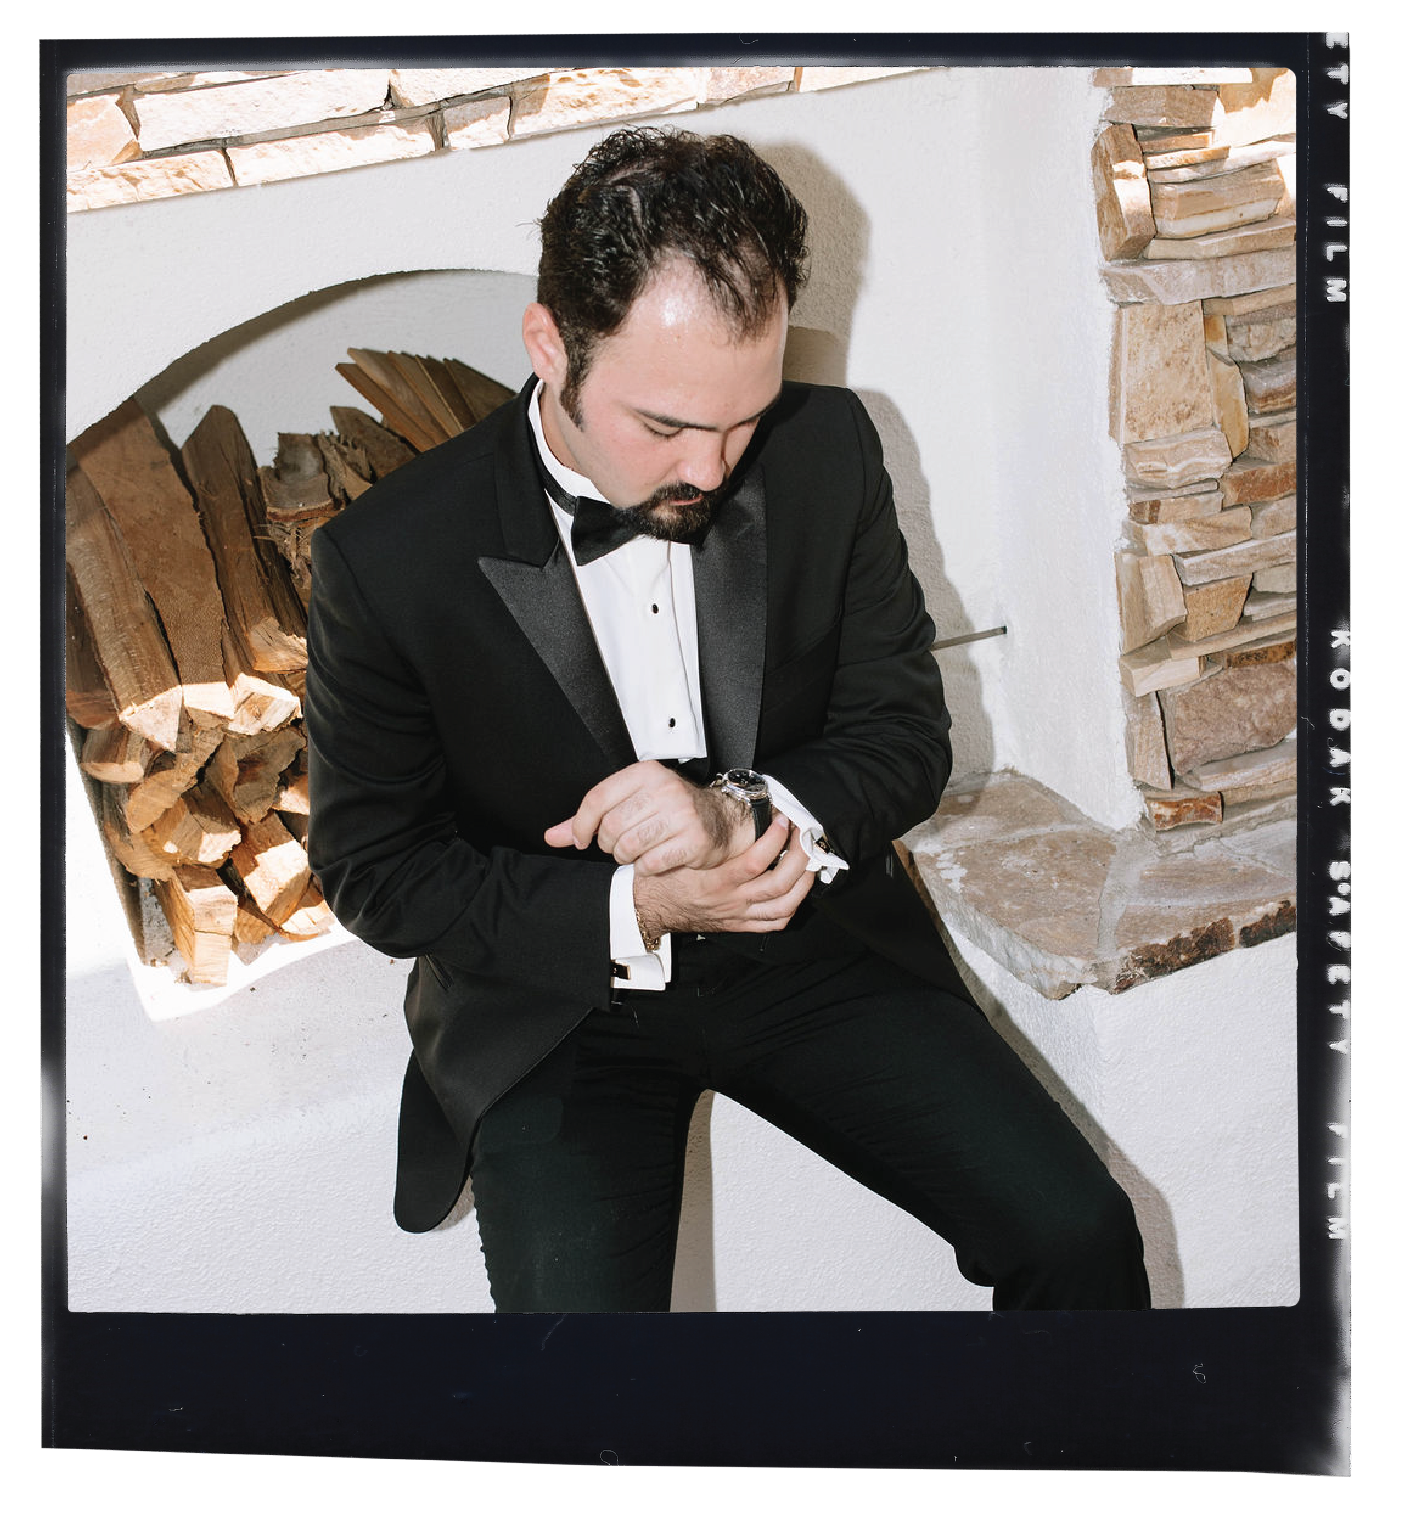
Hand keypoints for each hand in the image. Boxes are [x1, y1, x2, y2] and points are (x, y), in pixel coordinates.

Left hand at [544, 759, 751, 873]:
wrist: (721, 820)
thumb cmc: (672, 809)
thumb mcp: (631, 802)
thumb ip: (588, 819)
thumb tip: (552, 836)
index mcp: (645, 773)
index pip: (597, 799)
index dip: (581, 825)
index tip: (581, 839)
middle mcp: (664, 789)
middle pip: (611, 827)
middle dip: (608, 844)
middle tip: (619, 845)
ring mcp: (681, 815)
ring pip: (629, 847)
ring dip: (627, 857)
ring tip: (637, 851)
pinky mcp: (693, 841)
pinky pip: (651, 863)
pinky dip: (646, 868)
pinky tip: (655, 859)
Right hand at [633, 818, 814, 938]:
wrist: (646, 911)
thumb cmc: (661, 877)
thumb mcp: (677, 852)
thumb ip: (703, 837)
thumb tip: (729, 807)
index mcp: (716, 880)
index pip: (755, 861)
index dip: (775, 839)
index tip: (781, 819)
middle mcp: (731, 900)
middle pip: (780, 883)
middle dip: (799, 858)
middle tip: (803, 837)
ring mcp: (738, 915)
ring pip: (785, 905)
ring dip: (804, 882)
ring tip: (808, 861)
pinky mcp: (740, 925)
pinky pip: (775, 922)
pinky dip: (791, 907)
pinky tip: (795, 890)